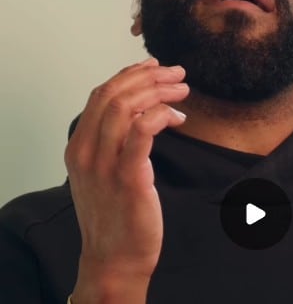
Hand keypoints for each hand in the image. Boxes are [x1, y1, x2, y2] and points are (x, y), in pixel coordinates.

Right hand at [64, 58, 188, 302]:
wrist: (115, 257)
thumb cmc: (116, 212)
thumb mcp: (104, 171)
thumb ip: (114, 140)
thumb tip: (144, 108)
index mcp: (78, 145)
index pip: (101, 95)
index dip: (128, 74)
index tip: (154, 65)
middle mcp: (86, 151)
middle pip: (114, 94)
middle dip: (148, 76)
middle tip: (176, 73)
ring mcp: (105, 164)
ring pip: (127, 107)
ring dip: (159, 91)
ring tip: (183, 89)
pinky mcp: (129, 177)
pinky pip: (144, 131)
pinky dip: (162, 114)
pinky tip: (178, 117)